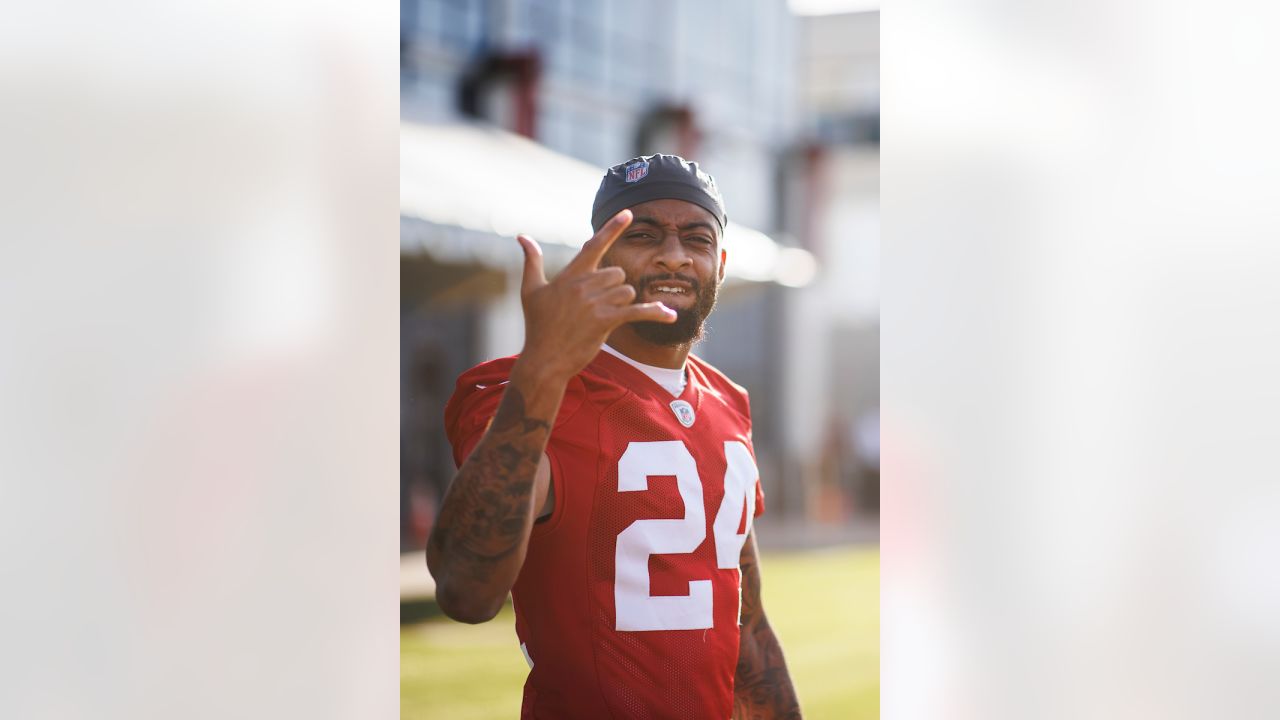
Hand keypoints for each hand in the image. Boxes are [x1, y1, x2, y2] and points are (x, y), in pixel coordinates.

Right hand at [516, 210, 675, 380]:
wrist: (544, 360)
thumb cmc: (537, 326)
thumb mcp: (530, 290)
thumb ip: (531, 261)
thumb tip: (522, 236)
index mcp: (569, 275)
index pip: (594, 245)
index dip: (612, 228)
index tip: (629, 213)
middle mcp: (583, 285)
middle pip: (617, 273)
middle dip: (614, 287)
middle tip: (597, 306)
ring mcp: (595, 302)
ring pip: (627, 291)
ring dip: (622, 303)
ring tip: (603, 317)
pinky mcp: (605, 321)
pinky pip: (637, 311)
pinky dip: (654, 313)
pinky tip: (670, 315)